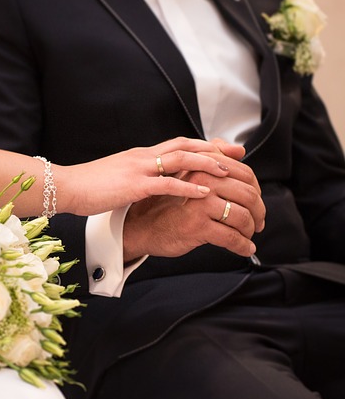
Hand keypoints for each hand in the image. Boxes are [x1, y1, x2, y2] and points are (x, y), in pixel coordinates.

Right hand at [58, 137, 237, 215]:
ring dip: (206, 163)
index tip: (224, 148)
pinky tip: (205, 192)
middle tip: (238, 153)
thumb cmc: (87, 185)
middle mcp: (142, 157)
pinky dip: (188, 187)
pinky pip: (167, 184)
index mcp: (139, 155)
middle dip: (213, 149)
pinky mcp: (134, 185)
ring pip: (180, 160)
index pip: (177, 144)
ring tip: (229, 171)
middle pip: (185, 146)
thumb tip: (147, 180)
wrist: (66, 186)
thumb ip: (134, 175)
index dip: (202, 145)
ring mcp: (139, 169)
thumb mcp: (115, 175)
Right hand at [123, 152, 264, 259]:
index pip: (242, 172)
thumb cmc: (162, 203)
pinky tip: (244, 248)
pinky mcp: (196, 225)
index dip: (255, 188)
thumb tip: (239, 149)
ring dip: (250, 229)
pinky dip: (242, 245)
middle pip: (247, 194)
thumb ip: (210, 158)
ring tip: (249, 235)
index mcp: (199, 166)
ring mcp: (198, 203)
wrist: (139, 226)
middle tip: (258, 221)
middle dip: (258, 211)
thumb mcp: (184, 175)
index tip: (256, 200)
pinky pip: (231, 237)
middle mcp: (199, 180)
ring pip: (241, 216)